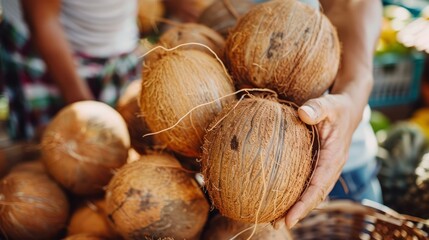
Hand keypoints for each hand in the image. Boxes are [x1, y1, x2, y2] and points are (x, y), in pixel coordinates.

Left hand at [277, 92, 360, 228]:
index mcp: (334, 157)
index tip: (289, 219)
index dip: (304, 204)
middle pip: (315, 196)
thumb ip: (317, 108)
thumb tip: (303, 113)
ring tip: (275, 219)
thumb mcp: (329, 104)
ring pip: (312, 192)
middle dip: (297, 212)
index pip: (318, 186)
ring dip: (296, 206)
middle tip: (276, 224)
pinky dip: (297, 194)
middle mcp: (331, 167)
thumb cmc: (337, 107)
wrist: (348, 108)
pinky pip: (309, 183)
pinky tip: (280, 198)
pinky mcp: (319, 165)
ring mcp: (326, 168)